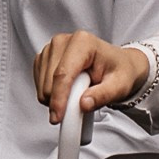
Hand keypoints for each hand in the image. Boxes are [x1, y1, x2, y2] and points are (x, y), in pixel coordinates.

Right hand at [32, 32, 148, 118]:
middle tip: (82, 102)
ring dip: (55, 97)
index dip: (58, 98)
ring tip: (78, 92)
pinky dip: (50, 94)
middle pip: (49, 80)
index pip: (63, 74)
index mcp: (83, 42)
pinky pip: (39, 83)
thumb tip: (84, 104)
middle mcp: (63, 41)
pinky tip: (67, 91)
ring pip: (42, 84)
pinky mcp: (45, 58)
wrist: (118, 65)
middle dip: (59, 100)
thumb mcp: (119, 86)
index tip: (57, 117)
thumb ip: (102, 95)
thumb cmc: (119, 72)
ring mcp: (51, 48)